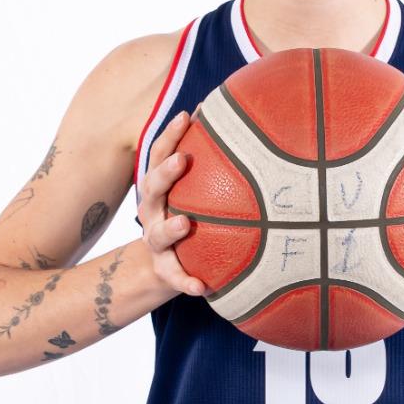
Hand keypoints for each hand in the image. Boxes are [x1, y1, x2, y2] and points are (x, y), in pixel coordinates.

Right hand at [137, 110, 208, 296]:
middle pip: (152, 188)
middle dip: (166, 173)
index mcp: (159, 189)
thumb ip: (211, 167)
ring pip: (158, 234)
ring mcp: (156, 242)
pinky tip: (201, 287)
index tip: (188, 116)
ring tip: (185, 224)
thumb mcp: (192, 192)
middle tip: (184, 159)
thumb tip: (252, 127)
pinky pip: (175, 277)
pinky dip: (185, 281)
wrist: (164, 265)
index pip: (159, 156)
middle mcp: (152, 212)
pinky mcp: (166, 271)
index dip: (170, 135)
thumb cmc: (186, 216)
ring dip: (171, 227)